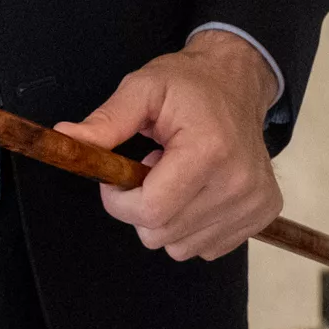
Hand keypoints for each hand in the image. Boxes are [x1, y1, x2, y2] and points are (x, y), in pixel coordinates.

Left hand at [54, 31, 281, 259]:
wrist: (239, 80)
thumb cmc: (188, 84)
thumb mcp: (142, 90)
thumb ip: (105, 121)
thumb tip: (65, 139)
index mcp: (209, 151)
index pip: (150, 211)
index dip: (120, 201)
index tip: (119, 178)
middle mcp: (238, 183)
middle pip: (161, 233)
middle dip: (143, 207)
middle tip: (154, 167)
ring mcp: (254, 202)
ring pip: (182, 247)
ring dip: (169, 217)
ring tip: (180, 175)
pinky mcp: (262, 213)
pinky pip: (206, 247)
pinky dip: (193, 225)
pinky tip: (200, 189)